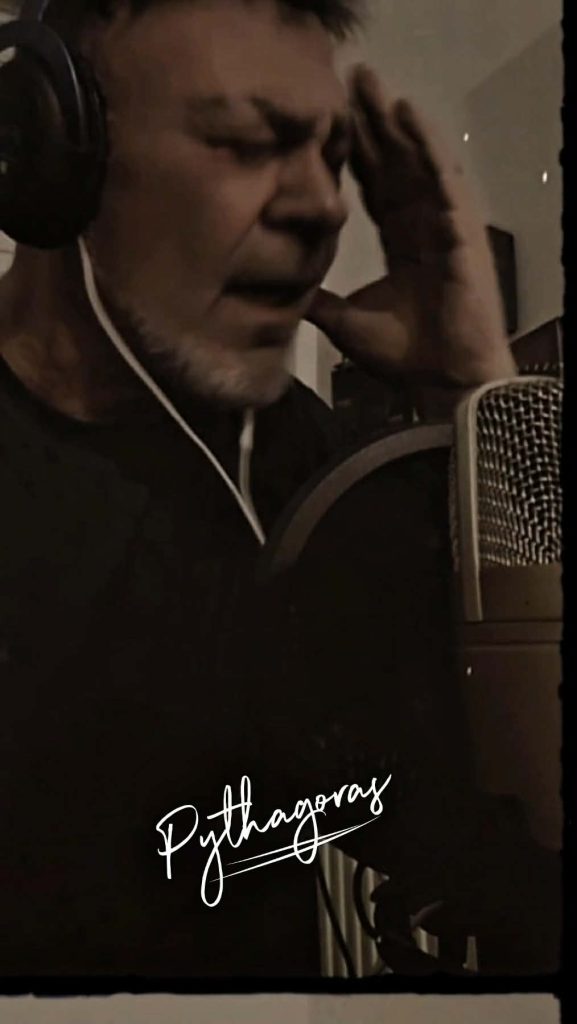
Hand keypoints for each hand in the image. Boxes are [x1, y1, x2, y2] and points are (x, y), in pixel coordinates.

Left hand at [306, 66, 515, 386]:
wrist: (443, 382)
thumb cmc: (405, 357)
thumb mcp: (346, 323)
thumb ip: (320, 302)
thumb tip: (286, 292)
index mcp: (401, 242)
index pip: (374, 186)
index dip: (354, 153)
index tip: (330, 120)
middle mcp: (424, 225)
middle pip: (395, 164)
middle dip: (373, 124)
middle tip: (352, 80)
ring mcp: (445, 226)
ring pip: (418, 163)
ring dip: (397, 124)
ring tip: (375, 87)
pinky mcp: (462, 232)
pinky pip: (444, 181)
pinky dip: (427, 148)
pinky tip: (409, 117)